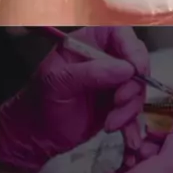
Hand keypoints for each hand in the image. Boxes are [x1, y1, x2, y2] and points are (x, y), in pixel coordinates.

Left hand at [0, 27, 148, 172]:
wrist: (35, 137)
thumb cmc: (40, 103)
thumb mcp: (58, 84)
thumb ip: (91, 74)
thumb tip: (127, 69)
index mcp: (88, 43)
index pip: (119, 33)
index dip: (132, 47)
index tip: (136, 69)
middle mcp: (104, 59)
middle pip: (135, 60)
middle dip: (133, 84)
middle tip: (119, 102)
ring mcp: (112, 82)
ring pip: (137, 87)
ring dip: (130, 108)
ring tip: (111, 124)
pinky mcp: (115, 105)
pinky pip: (133, 109)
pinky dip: (133, 124)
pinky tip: (129, 139)